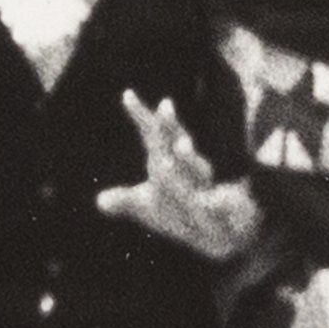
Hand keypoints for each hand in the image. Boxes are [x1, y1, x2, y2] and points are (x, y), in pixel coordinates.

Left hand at [96, 98, 267, 267]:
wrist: (226, 232)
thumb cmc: (185, 212)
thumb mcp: (153, 209)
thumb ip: (127, 202)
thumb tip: (100, 202)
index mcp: (170, 165)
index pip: (154, 138)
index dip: (141, 117)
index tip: (126, 95)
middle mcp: (191, 169)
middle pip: (178, 144)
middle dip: (170, 128)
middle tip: (163, 105)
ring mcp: (210, 185)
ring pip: (198, 169)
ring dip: (189, 158)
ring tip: (180, 145)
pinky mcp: (229, 205)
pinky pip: (219, 202)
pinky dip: (216, 200)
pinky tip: (211, 200)